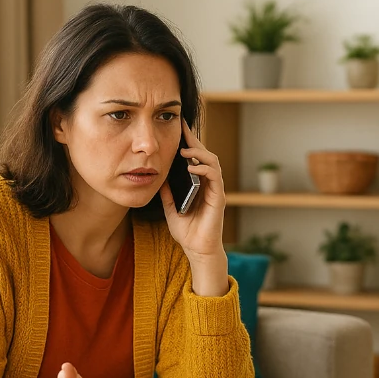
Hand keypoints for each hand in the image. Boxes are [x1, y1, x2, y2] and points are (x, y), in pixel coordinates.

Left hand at [159, 117, 225, 259]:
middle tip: (182, 127)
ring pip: (212, 162)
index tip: (178, 128)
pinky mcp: (219, 197)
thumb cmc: (187, 231)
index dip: (188, 142)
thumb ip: (167, 192)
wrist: (197, 250)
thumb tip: (159, 175)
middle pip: (205, 155)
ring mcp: (215, 190)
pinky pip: (215, 177)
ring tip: (185, 149)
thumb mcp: (171, 208)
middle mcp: (209, 184)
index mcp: (199, 184)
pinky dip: (205, 168)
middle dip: (194, 139)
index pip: (195, 158)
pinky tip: (192, 165)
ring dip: (199, 152)